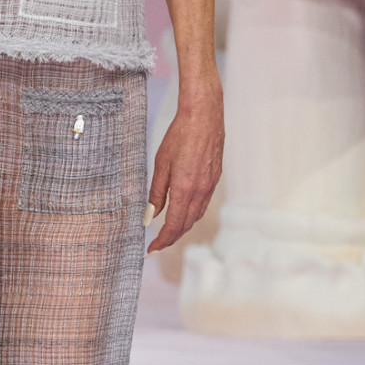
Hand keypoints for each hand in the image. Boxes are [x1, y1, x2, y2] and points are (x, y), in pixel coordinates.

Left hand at [146, 82, 223, 253]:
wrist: (204, 116)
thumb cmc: (180, 135)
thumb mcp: (161, 164)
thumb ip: (156, 192)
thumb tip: (149, 216)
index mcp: (185, 189)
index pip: (174, 225)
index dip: (162, 241)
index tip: (152, 248)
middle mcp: (200, 191)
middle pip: (186, 224)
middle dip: (172, 237)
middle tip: (158, 244)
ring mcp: (210, 186)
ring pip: (196, 216)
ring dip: (183, 227)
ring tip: (168, 231)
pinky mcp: (215, 178)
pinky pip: (203, 204)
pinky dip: (192, 214)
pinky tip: (184, 211)